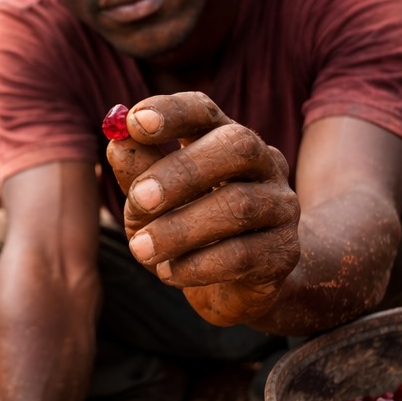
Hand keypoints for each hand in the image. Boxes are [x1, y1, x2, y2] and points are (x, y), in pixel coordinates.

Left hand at [105, 92, 300, 324]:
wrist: (233, 289)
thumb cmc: (185, 233)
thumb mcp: (150, 205)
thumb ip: (137, 174)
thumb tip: (117, 146)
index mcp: (224, 139)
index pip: (205, 111)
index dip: (172, 112)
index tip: (134, 123)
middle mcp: (263, 163)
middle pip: (237, 146)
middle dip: (182, 171)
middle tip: (138, 198)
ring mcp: (281, 206)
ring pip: (239, 205)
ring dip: (180, 228)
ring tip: (141, 249)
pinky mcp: (285, 252)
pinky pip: (243, 254)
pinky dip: (197, 265)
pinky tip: (169, 273)